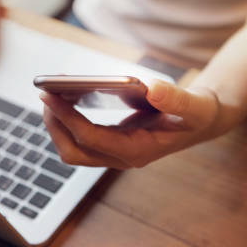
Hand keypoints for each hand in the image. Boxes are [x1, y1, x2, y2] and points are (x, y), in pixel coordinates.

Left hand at [40, 79, 220, 168]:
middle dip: (54, 125)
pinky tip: (66, 96)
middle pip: (72, 152)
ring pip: (72, 149)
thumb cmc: (197, 114)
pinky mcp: (110, 144)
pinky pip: (80, 138)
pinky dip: (67, 120)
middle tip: (45, 94)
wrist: (201, 122)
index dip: (66, 117)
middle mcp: (121, 157)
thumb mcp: (195, 106)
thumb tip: (152, 89)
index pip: (90, 139)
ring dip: (57, 125)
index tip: (48, 94)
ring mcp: (114, 153)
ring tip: (51, 94)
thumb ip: (177, 99)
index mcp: (137, 151)